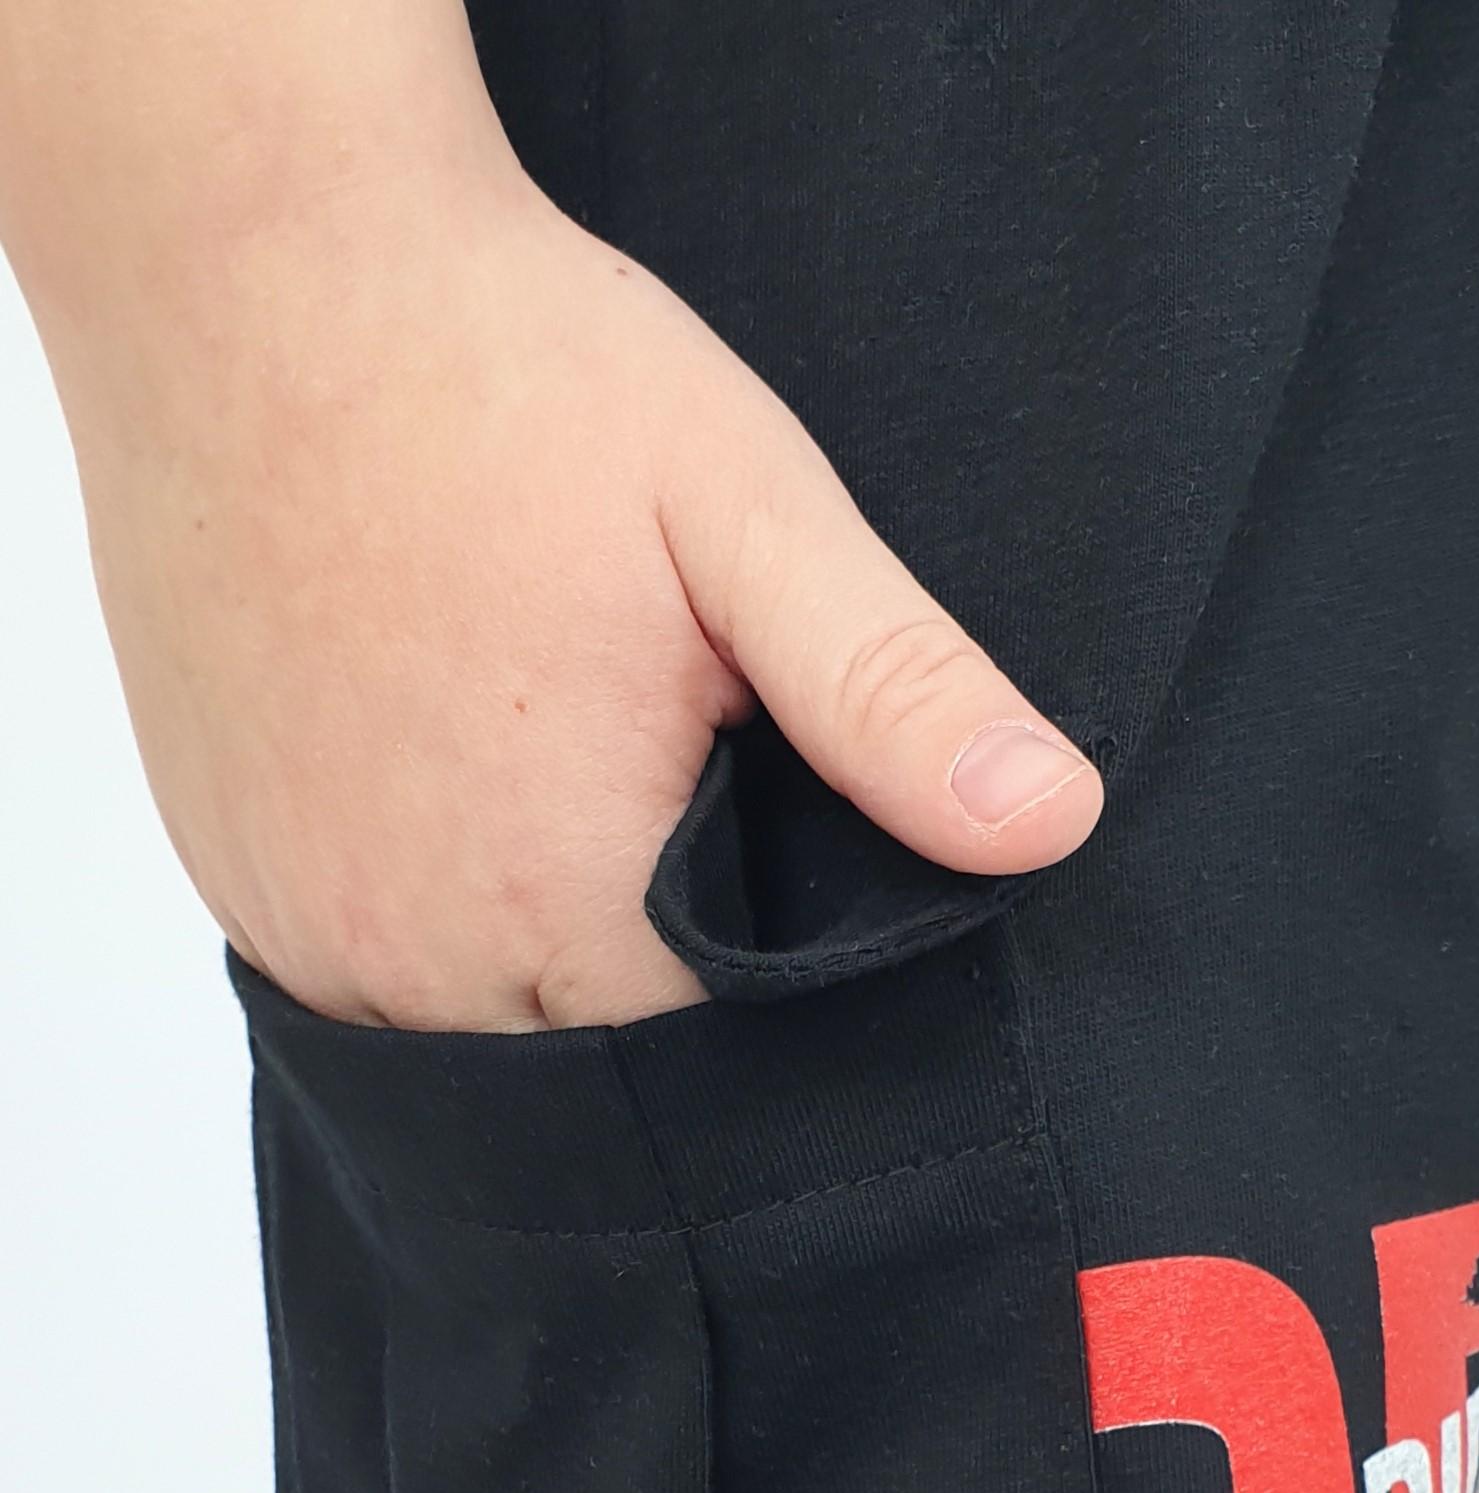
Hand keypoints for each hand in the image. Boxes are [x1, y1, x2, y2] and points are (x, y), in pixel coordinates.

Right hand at [62, 169, 1101, 1028]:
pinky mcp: (228, 870)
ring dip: (533, 923)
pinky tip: (442, 757)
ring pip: (477, 1015)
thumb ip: (890, 693)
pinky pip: (364, 956)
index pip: (730, 1044)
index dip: (776, 940)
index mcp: (556, 908)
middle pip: (596, 1041)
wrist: (243, 258)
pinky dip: (422, 892)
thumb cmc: (499, 375)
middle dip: (655, 935)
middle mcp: (407, 961)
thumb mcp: (743, 514)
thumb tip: (1046, 823)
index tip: (765, 804)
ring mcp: (298, 925)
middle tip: (650, 737)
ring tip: (542, 742)